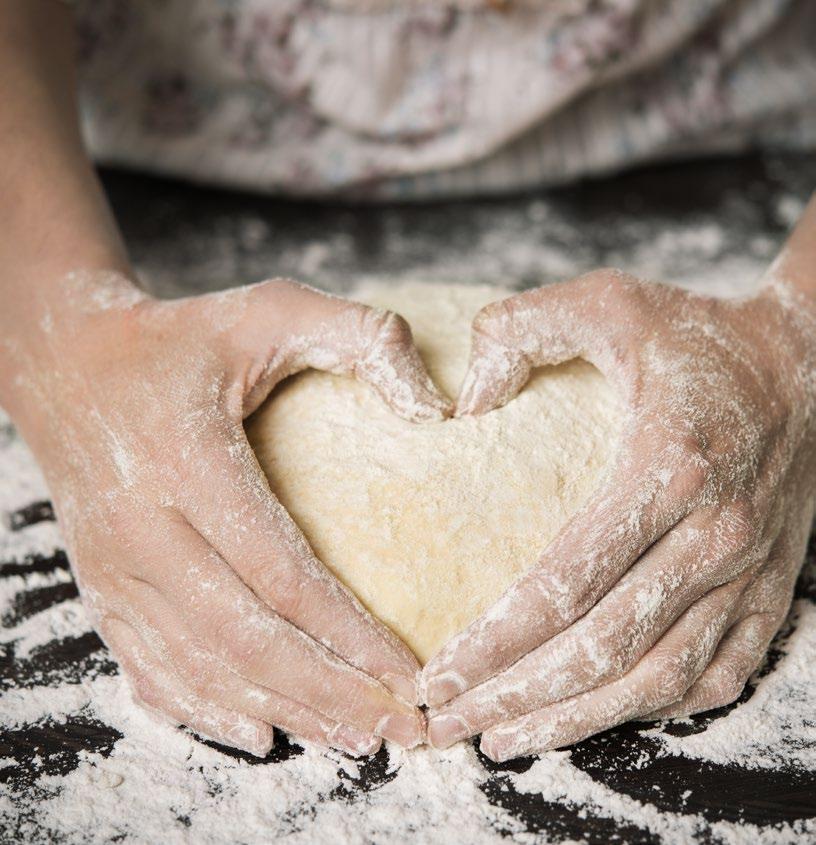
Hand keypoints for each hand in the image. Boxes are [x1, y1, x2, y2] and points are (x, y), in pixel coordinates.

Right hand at [9, 272, 449, 756]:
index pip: (280, 573)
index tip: (414, 673)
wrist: (63, 361)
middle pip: (244, 639)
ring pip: (202, 666)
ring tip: (356, 739)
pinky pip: (151, 666)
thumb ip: (359, 336)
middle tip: (403, 732)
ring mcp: (114, 566)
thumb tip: (436, 408)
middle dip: (330, 695)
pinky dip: (206, 709)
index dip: (351, 635)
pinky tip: (260, 731)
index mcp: (188, 464)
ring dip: (284, 710)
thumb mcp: (269, 308)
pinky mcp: (103, 585)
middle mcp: (142, 529)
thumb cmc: (179, 337)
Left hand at [423, 268, 815, 760]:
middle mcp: (713, 536)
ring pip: (654, 678)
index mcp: (666, 469)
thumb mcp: (608, 301)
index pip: (563, 583)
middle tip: (448, 722)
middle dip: (516, 696)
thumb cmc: (698, 336)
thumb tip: (461, 402)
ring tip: (504, 738)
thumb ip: (520, 329)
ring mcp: (749, 573)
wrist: (809, 361)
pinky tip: (596, 715)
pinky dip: (651, 708)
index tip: (437, 672)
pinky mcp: (770, 591)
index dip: (494, 641)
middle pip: (600, 648)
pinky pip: (713, 676)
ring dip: (575, 720)